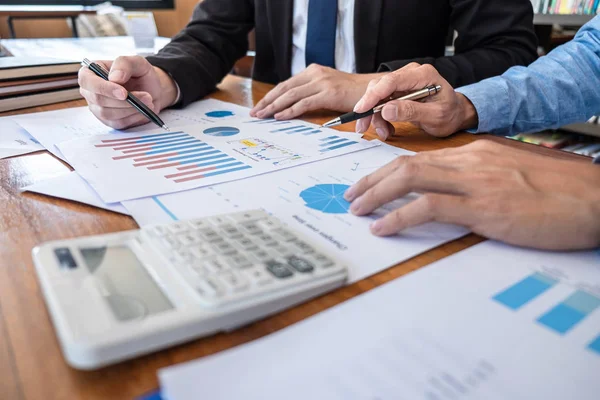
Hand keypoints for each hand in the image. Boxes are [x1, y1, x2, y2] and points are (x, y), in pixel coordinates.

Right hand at [78, 56, 178, 129]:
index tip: (124, 93)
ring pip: (108, 113)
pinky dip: (133, 117)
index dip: (104, 88)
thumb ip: (124, 64)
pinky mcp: (109, 121)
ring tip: (148, 100)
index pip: (87, 81)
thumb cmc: (140, 74)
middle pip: (98, 99)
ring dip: (131, 109)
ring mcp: (98, 108)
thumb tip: (114, 78)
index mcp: (91, 72)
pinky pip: (118, 123)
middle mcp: (90, 91)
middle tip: (146, 96)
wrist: (152, 90)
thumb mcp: (137, 62)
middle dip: (123, 101)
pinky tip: (143, 110)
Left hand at [250, 64, 384, 119]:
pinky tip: (279, 117)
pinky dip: (289, 110)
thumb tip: (295, 106)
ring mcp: (322, 83)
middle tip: (255, 112)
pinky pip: (304, 103)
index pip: (286, 84)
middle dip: (267, 101)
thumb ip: (312, 94)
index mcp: (313, 72)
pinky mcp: (328, 94)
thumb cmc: (352, 93)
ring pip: (291, 95)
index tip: (259, 106)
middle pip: (284, 88)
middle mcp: (315, 74)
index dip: (271, 95)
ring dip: (273, 106)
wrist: (375, 90)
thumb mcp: (328, 89)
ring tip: (262, 116)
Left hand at [344, 140, 599, 249]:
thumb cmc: (559, 192)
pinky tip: (382, 227)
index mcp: (476, 154)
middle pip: (406, 164)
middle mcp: (470, 162)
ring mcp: (475, 183)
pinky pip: (429, 207)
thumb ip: (481, 180)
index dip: (387, 171)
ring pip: (410, 178)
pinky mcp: (484, 207)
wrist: (596, 199)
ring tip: (357, 209)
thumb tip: (453, 194)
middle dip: (372, 180)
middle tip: (351, 195)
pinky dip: (399, 216)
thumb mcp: (513, 177)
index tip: (369, 183)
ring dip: (376, 194)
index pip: (419, 158)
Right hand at [353, 63, 477, 138]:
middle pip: (380, 86)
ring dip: (375, 116)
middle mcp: (411, 74)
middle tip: (363, 127)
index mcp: (423, 75)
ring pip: (378, 95)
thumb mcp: (435, 116)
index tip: (361, 110)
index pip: (391, 81)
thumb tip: (387, 110)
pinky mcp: (399, 90)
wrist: (455, 113)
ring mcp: (404, 81)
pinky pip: (382, 101)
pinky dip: (380, 116)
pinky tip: (388, 128)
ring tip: (384, 132)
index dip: (373, 95)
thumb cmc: (450, 114)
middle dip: (369, 108)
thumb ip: (412, 111)